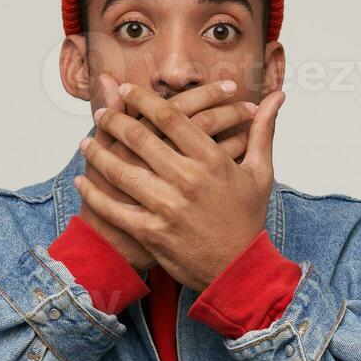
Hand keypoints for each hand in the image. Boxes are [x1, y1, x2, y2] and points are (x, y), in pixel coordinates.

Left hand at [75, 82, 286, 290]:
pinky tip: (83, 181)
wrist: (238, 270)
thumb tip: (277, 97)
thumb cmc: (247, 219)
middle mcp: (186, 180)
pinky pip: (114, 209)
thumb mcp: (260, 173)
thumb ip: (262, 131)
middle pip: (139, 137)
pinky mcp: (151, 232)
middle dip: (114, 120)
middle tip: (101, 112)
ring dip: (97, 153)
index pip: (170, 116)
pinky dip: (94, 194)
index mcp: (211, 160)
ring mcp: (166, 207)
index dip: (144, 98)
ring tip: (86, 141)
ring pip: (121, 170)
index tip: (128, 90)